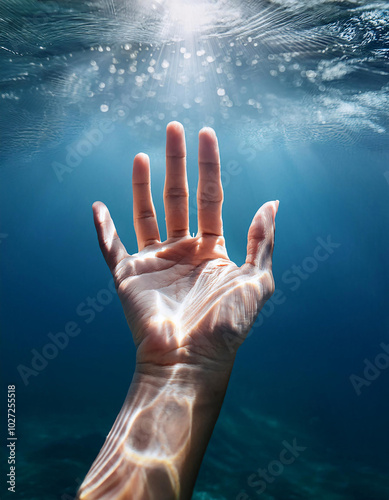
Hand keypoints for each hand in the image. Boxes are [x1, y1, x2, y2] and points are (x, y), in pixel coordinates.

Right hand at [92, 122, 277, 371]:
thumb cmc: (226, 326)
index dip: (209, 166)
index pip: (210, 197)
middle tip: (174, 127)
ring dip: (142, 184)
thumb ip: (261, 241)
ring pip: (146, 213)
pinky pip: (111, 247)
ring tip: (142, 154)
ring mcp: (155, 262)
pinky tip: (97, 206)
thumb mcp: (256, 280)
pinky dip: (103, 228)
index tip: (206, 133)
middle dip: (177, 162)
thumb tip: (272, 202)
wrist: (190, 362)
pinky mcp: (128, 276)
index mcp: (212, 250)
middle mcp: (183, 251)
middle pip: (178, 197)